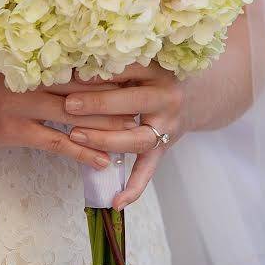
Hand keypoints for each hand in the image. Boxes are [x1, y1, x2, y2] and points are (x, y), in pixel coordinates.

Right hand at [0, 61, 135, 169]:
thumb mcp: (1, 63)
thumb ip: (32, 63)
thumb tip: (62, 63)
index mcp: (32, 61)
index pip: (80, 64)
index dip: (109, 70)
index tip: (138, 73)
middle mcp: (33, 80)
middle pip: (86, 89)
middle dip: (117, 97)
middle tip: (146, 103)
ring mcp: (24, 106)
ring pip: (76, 116)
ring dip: (107, 127)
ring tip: (135, 134)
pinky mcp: (15, 131)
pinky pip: (56, 143)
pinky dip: (82, 153)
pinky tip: (103, 161)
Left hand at [63, 63, 187, 209]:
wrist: (196, 95)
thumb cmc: (155, 75)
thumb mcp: (142, 63)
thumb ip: (115, 65)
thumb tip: (73, 67)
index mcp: (159, 72)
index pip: (127, 70)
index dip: (99, 72)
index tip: (71, 74)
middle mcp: (167, 99)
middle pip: (132, 102)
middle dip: (98, 104)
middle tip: (68, 105)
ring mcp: (167, 127)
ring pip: (137, 138)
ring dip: (105, 140)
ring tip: (75, 136)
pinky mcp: (164, 148)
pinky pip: (148, 170)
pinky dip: (133, 188)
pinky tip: (115, 202)